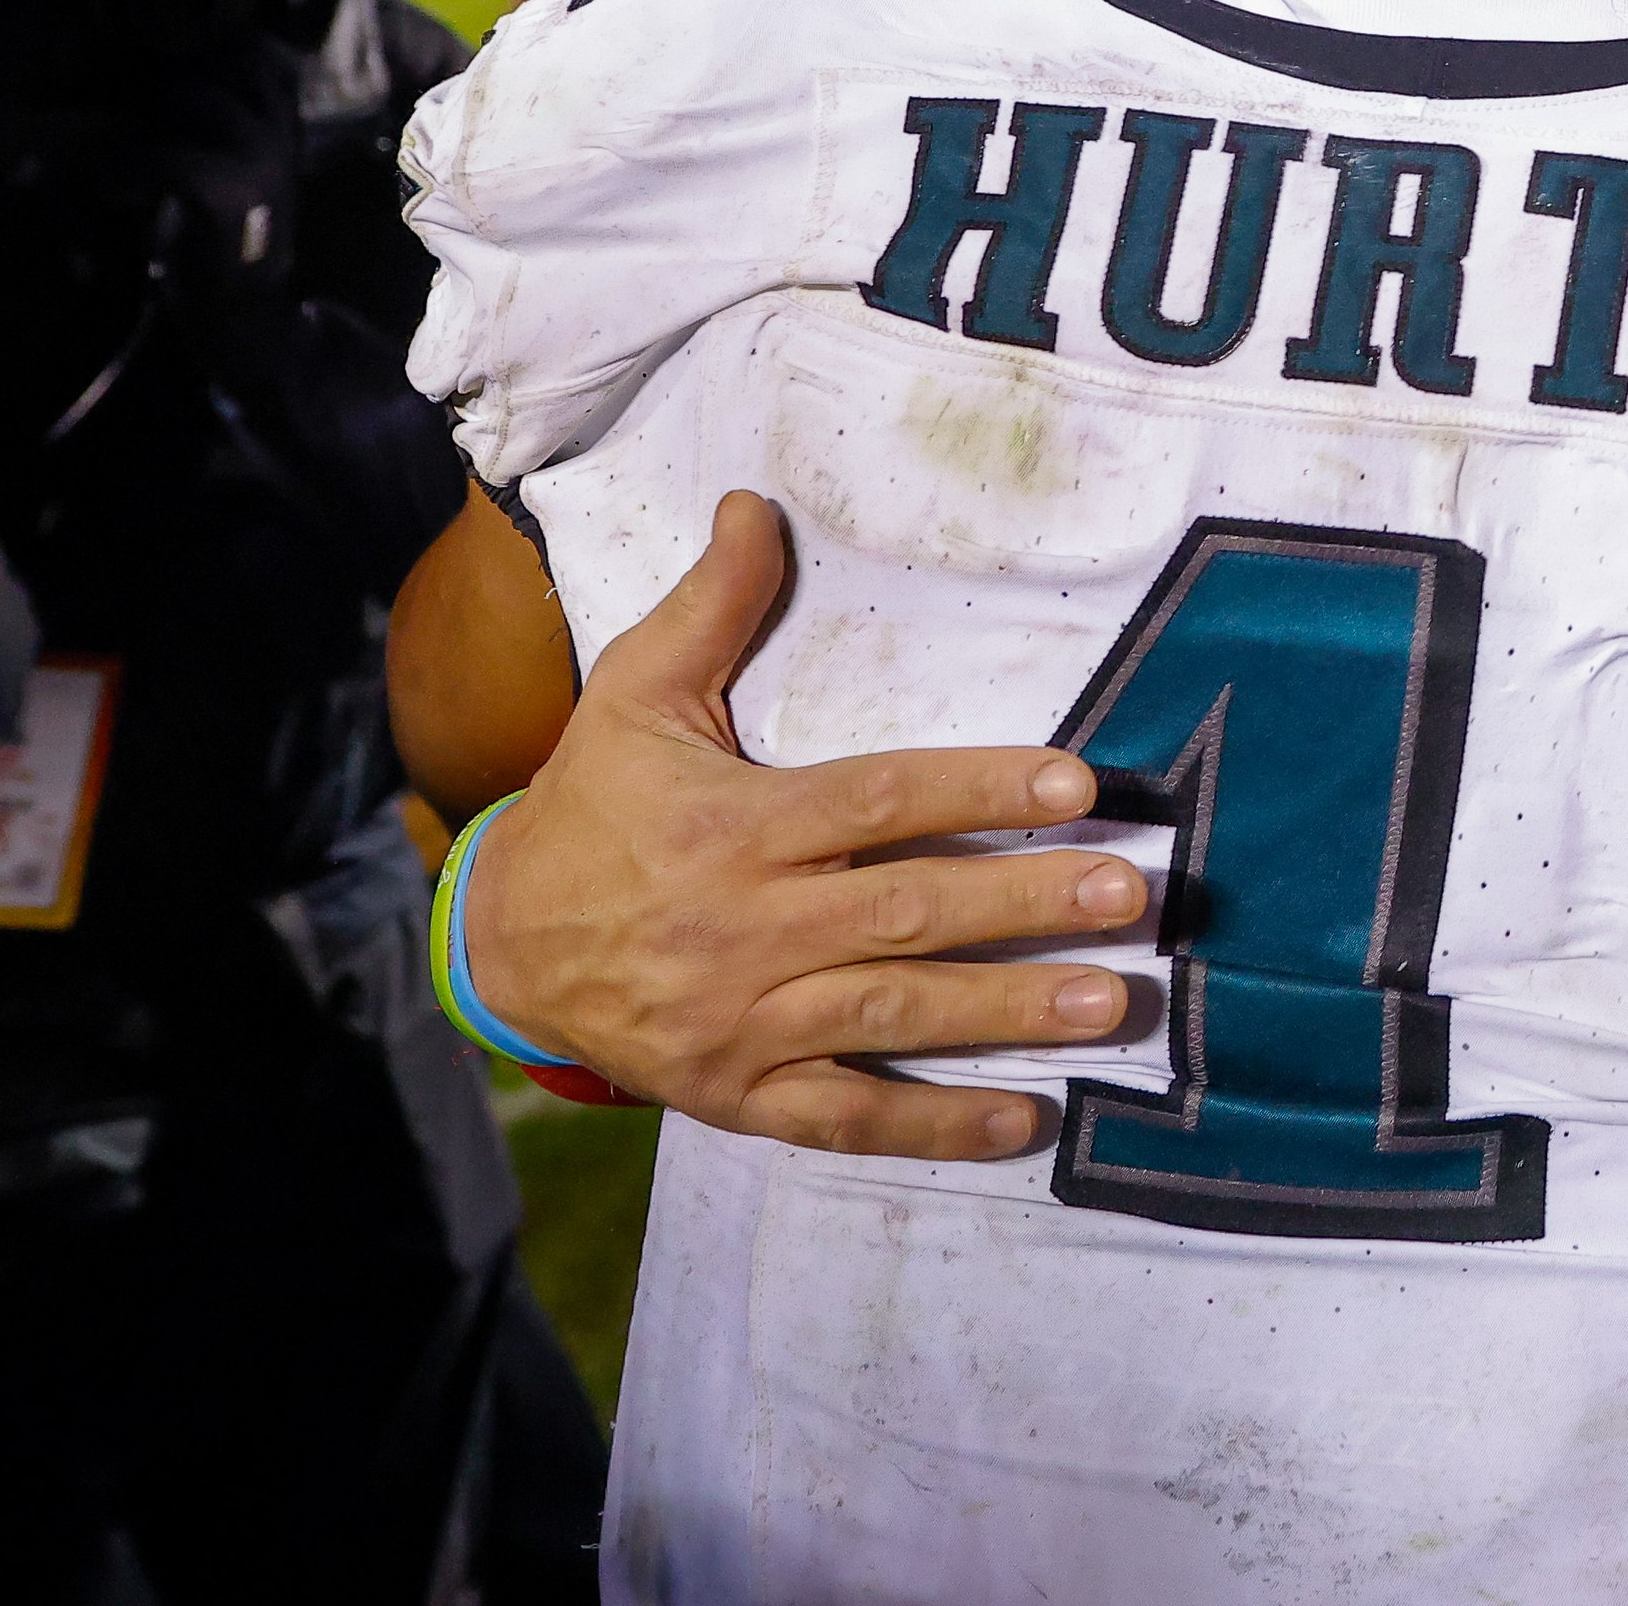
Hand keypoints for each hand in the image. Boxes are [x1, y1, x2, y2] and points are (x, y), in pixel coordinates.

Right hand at [460, 490, 1151, 1159]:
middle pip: (906, 912)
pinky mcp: (737, 1093)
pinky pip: (845, 1116)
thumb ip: (709, 606)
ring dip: (1007, 1012)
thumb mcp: (632, 694)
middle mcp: (747, 926)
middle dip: (1024, 904)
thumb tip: (755, 503)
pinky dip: (933, 1124)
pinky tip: (1024, 1122)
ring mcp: (743, 1020)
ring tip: (1110, 1001)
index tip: (1076, 784)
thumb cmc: (590, 807)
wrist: (498, 946)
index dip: (979, 790)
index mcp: (736, 827)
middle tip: (1129, 892)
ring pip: (893, 1015)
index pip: (879, 800)